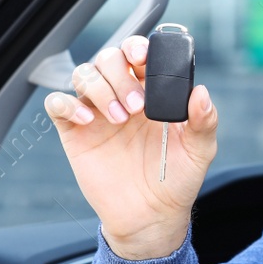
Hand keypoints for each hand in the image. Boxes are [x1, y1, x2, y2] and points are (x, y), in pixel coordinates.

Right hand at [44, 35, 217, 259]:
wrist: (150, 216)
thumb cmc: (175, 179)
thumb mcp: (200, 151)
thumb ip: (204, 121)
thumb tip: (201, 93)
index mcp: (151, 92)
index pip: (138, 54)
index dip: (138, 47)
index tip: (144, 59)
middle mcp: (121, 96)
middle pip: (108, 58)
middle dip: (120, 73)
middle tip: (138, 105)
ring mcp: (96, 112)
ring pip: (83, 74)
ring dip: (100, 88)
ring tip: (120, 118)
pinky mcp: (74, 132)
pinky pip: (57, 103)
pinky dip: (67, 104)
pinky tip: (87, 120)